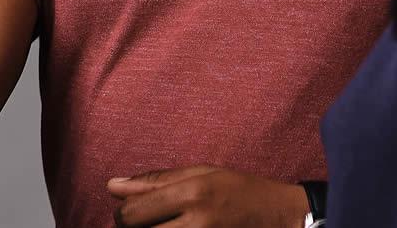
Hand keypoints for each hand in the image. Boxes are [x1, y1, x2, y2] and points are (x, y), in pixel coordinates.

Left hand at [108, 166, 307, 227]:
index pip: (131, 213)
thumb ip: (155, 181)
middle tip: (149, 222)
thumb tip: (111, 186)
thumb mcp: (202, 173)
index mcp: (192, 193)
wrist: (285, 219)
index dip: (123, 214)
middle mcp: (197, 223)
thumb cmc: (242, 192)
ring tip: (166, 225)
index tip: (134, 211)